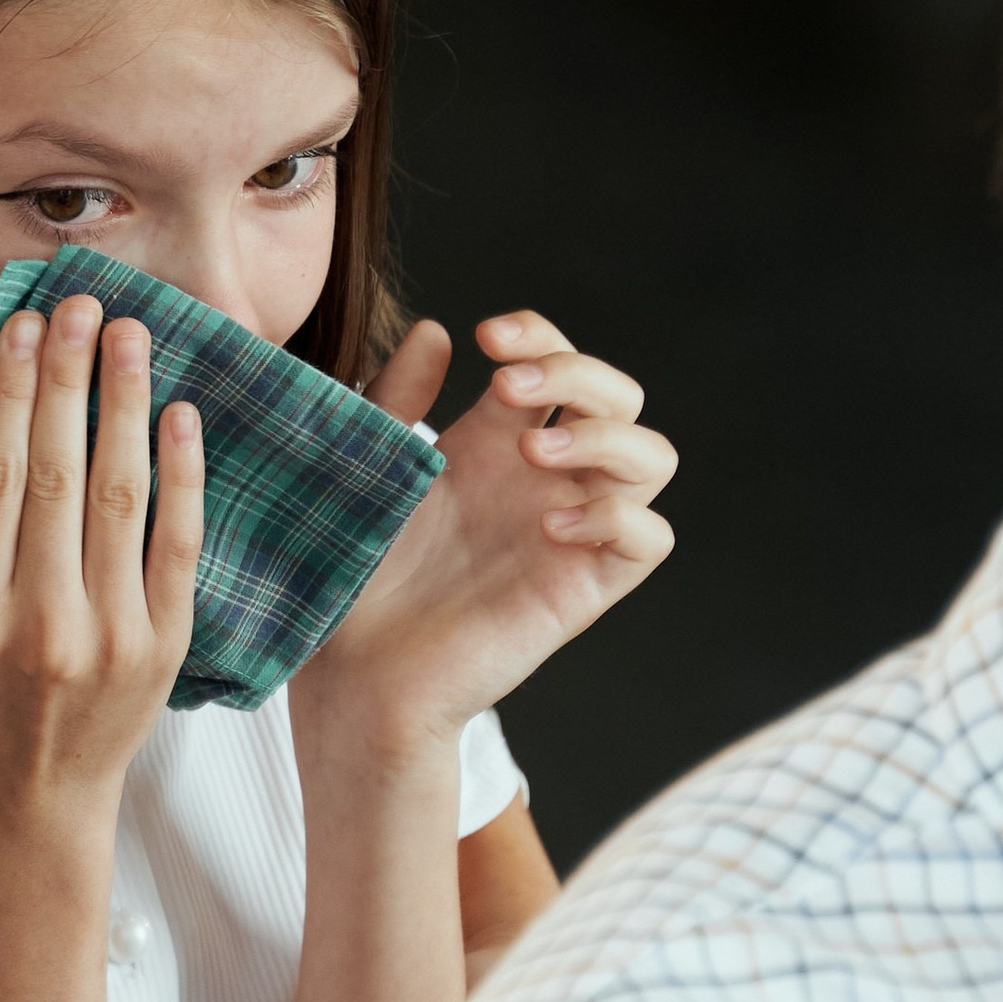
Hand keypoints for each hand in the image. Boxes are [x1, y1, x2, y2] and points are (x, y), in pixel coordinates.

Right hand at [0, 296, 202, 852]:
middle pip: (54, 472)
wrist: (27, 813)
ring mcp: (108, 638)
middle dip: (68, 376)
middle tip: (81, 303)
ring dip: (124, 402)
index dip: (8, 393)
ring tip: (132, 333)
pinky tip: (178, 414)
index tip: (22, 328)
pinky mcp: (161, 649)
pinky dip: (181, 474)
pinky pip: (176, 544)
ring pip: (119, 495)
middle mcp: (38, 625)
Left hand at [296, 309, 675, 758]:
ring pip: (653, 457)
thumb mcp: (366, 470)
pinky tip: (549, 526)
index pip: (557, 362)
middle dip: (576, 372)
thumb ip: (395, 399)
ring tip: (529, 454)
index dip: (541, 334)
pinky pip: (649, 539)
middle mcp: (542, 481)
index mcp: (494, 441)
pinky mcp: (580, 590)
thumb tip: (436, 330)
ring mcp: (569, 532)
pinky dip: (618, 518)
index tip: (487, 336)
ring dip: (604, 436)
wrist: (350, 671)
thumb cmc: (350, 576)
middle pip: (619, 395)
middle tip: (506, 389)